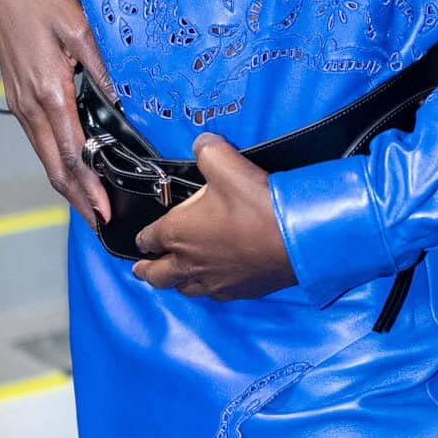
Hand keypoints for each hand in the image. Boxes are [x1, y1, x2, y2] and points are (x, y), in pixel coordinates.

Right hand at [0, 0, 112, 224]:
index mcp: (48, 92)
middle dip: (77, 197)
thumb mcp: (82, 29)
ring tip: (89, 203)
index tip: (105, 211)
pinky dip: (56, 160)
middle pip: (54, 165)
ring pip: (44, 155)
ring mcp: (21, 102)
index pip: (72, 154)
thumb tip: (124, 105)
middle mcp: (30, 105)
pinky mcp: (19, 95)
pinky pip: (39, 138)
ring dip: (67, 182)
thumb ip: (103, 70)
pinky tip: (72, 167)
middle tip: (101, 222)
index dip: (88, 187)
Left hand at [132, 136, 296, 300]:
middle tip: (141, 271)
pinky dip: (208, 289)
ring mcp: (215, 281)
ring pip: (185, 289)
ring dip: (177, 282)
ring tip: (176, 278)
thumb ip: (208, 149)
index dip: (143, 238)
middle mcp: (190, 262)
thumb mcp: (226, 164)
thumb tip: (203, 142)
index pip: (148, 239)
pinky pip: (215, 295)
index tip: (142, 239)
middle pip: (158, 276)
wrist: (297, 238)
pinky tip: (215, 282)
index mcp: (178, 233)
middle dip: (147, 272)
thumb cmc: (257, 205)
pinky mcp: (240, 291)